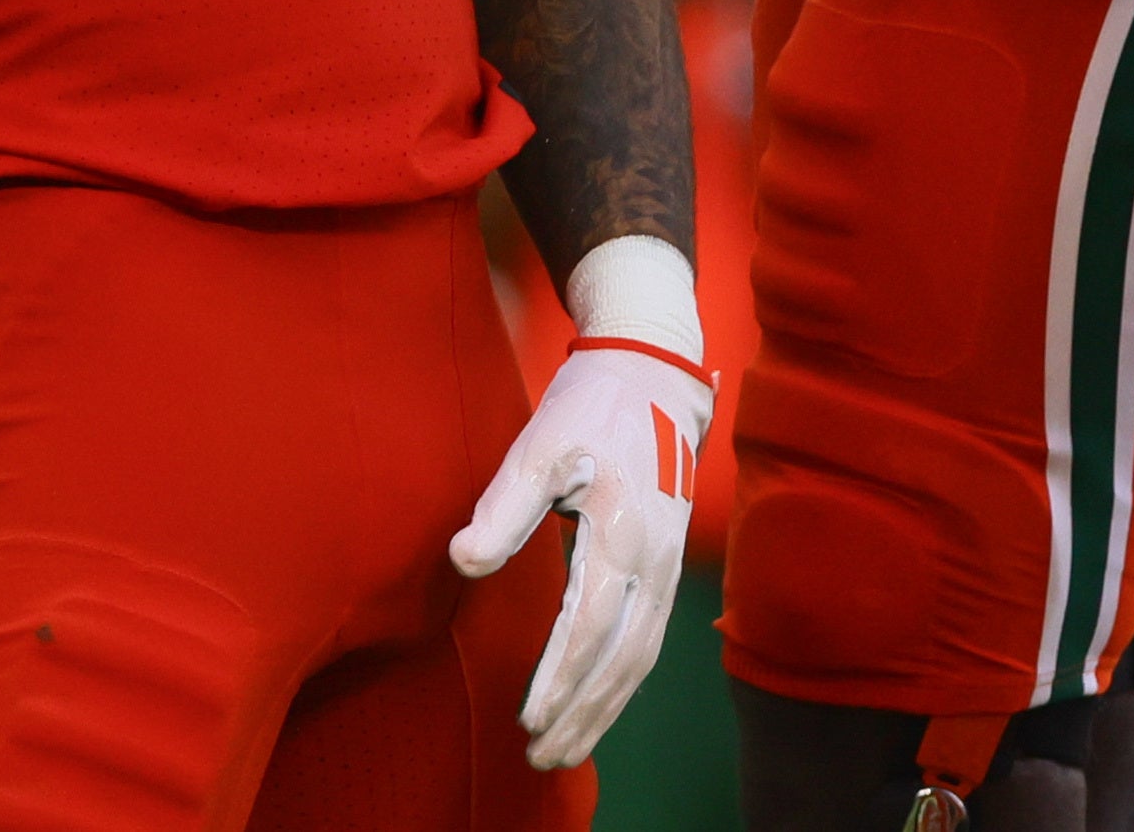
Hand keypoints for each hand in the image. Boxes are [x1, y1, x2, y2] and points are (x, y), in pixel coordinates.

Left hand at [450, 334, 710, 768]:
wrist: (654, 375)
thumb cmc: (588, 409)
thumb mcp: (540, 445)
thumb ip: (504, 507)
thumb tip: (464, 560)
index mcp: (623, 532)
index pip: (590, 624)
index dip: (560, 677)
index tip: (528, 718)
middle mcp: (656, 559)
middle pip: (622, 657)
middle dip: (583, 713)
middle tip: (541, 756)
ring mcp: (669, 565)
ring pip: (641, 657)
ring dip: (604, 709)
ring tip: (564, 750)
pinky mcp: (668, 565)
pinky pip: (648, 639)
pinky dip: (622, 683)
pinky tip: (597, 704)